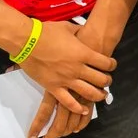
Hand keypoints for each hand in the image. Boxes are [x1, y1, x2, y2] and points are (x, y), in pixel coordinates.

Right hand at [19, 16, 115, 137]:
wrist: (26, 41)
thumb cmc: (47, 32)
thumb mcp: (67, 27)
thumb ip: (79, 31)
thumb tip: (84, 30)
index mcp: (83, 53)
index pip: (106, 63)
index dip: (112, 65)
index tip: (111, 65)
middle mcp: (77, 68)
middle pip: (100, 80)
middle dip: (107, 81)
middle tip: (108, 81)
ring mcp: (66, 80)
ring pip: (88, 93)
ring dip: (98, 95)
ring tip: (101, 95)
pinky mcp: (53, 87)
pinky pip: (68, 102)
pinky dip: (78, 108)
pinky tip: (84, 110)